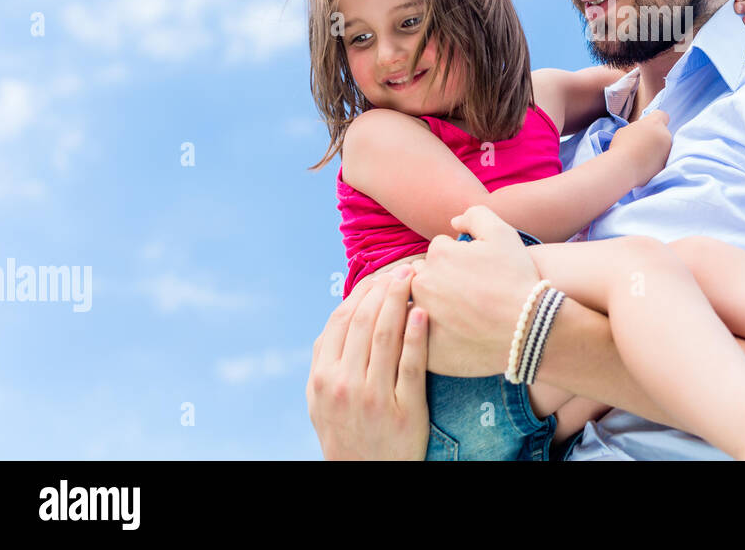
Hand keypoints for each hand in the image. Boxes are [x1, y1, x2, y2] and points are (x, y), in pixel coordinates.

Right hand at [307, 267, 430, 459]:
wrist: (366, 476)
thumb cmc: (346, 433)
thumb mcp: (320, 401)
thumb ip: (325, 361)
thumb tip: (338, 319)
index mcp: (323, 378)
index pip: (341, 321)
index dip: (362, 292)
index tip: (381, 276)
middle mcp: (345, 384)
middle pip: (364, 322)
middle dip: (385, 288)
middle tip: (404, 268)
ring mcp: (374, 397)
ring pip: (387, 336)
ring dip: (400, 300)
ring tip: (415, 278)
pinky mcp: (405, 409)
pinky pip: (411, 365)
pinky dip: (416, 335)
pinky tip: (423, 313)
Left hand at [409, 205, 541, 376]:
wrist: (529, 328)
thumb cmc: (517, 279)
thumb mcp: (503, 233)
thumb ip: (475, 215)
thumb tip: (453, 223)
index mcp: (438, 255)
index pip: (439, 250)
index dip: (459, 258)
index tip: (475, 271)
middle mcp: (423, 283)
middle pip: (425, 275)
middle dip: (440, 279)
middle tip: (468, 292)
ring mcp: (422, 317)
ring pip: (421, 303)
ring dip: (434, 304)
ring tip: (462, 313)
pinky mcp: (425, 347)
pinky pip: (421, 335)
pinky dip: (433, 332)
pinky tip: (455, 334)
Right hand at [607, 109, 671, 187]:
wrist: (624, 169)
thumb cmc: (621, 147)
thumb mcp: (626, 130)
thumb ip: (637, 128)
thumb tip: (640, 133)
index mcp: (654, 123)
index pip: (662, 115)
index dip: (655, 120)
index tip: (648, 126)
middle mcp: (665, 134)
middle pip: (662, 132)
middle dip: (654, 137)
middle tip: (641, 144)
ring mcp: (667, 150)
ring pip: (664, 147)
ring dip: (656, 150)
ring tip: (641, 156)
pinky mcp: (666, 164)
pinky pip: (662, 159)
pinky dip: (655, 161)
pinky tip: (644, 165)